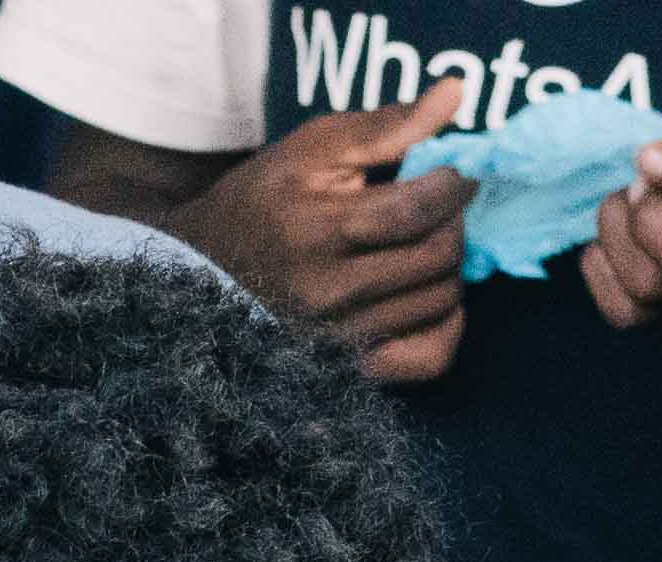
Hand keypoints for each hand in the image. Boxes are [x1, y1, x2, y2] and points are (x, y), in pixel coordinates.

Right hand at [173, 82, 481, 384]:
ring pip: (442, 301)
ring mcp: (344, 338)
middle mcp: (331, 293)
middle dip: (455, 222)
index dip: (453, 186)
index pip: (417, 211)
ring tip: (427, 242)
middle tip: (441, 206)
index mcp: (318, 230)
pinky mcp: (352, 369)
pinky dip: (448, 325)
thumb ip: (386, 126)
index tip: (454, 172)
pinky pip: (431, 358)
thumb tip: (456, 92)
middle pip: (438, 257)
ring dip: (451, 266)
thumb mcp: (312, 147)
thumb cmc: (261, 201)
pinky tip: (429, 294)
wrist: (205, 276)